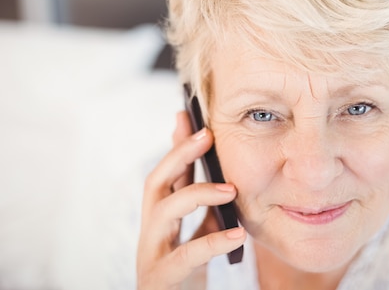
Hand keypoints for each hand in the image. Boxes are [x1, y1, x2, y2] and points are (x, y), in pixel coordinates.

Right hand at [137, 111, 245, 289]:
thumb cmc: (185, 276)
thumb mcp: (198, 237)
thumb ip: (206, 212)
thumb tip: (228, 180)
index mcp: (161, 218)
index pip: (166, 173)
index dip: (176, 144)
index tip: (187, 114)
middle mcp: (151, 231)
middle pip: (155, 183)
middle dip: (178, 154)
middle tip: (206, 134)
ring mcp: (152, 253)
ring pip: (162, 213)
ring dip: (197, 194)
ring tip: (231, 189)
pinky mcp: (161, 278)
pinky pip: (186, 256)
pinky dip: (213, 242)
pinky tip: (238, 234)